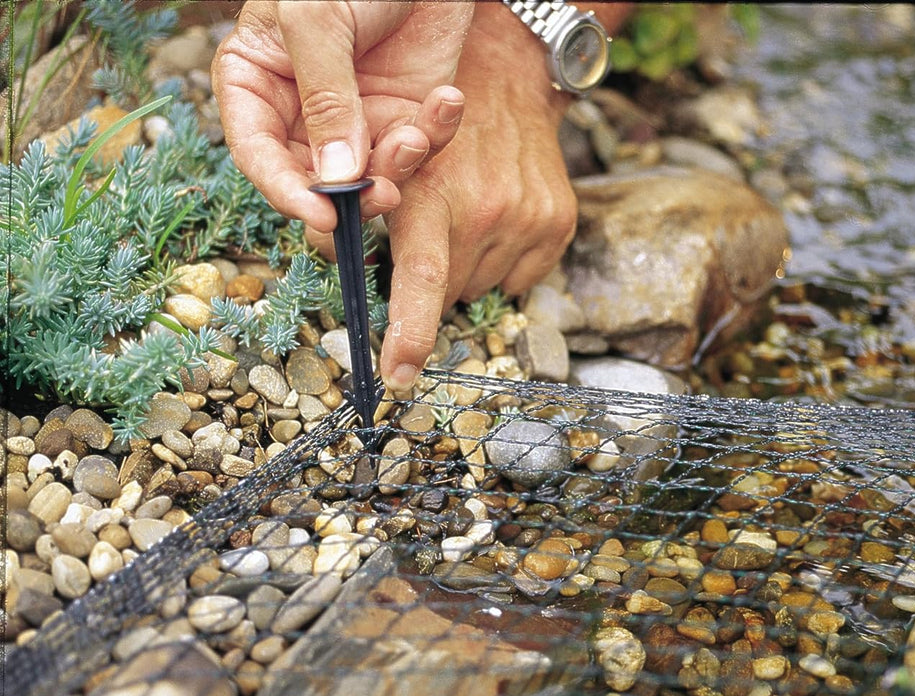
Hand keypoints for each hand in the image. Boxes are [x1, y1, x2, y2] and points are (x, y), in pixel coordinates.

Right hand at [211, 1, 473, 232]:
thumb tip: (335, 175)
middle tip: (384, 191)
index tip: (322, 215)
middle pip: (315, 181)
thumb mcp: (317, 19)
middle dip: (352, 193)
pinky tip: (446, 100)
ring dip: (398, 168)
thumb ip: (323, 97)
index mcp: (255, 83)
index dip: (285, 191)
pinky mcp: (404, 114)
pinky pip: (420, 148)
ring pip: (370, 176)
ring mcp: (355, 119)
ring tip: (415, 135)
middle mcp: (301, 112)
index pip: (258, 153)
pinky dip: (436, 134)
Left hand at [377, 4, 579, 391]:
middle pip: (447, 293)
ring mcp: (527, 218)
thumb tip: (334, 261)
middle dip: (429, 280)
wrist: (505, 78)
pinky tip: (494, 221)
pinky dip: (499, 263)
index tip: (396, 377)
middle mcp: (487, 210)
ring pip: (481, 288)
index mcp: (434, 194)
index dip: (409, 335)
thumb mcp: (383, 156)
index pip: (422, 279)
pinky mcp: (558, 223)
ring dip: (465, 268)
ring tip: (465, 216)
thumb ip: (360, 215)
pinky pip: (518, 280)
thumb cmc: (429, 120)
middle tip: (429, 234)